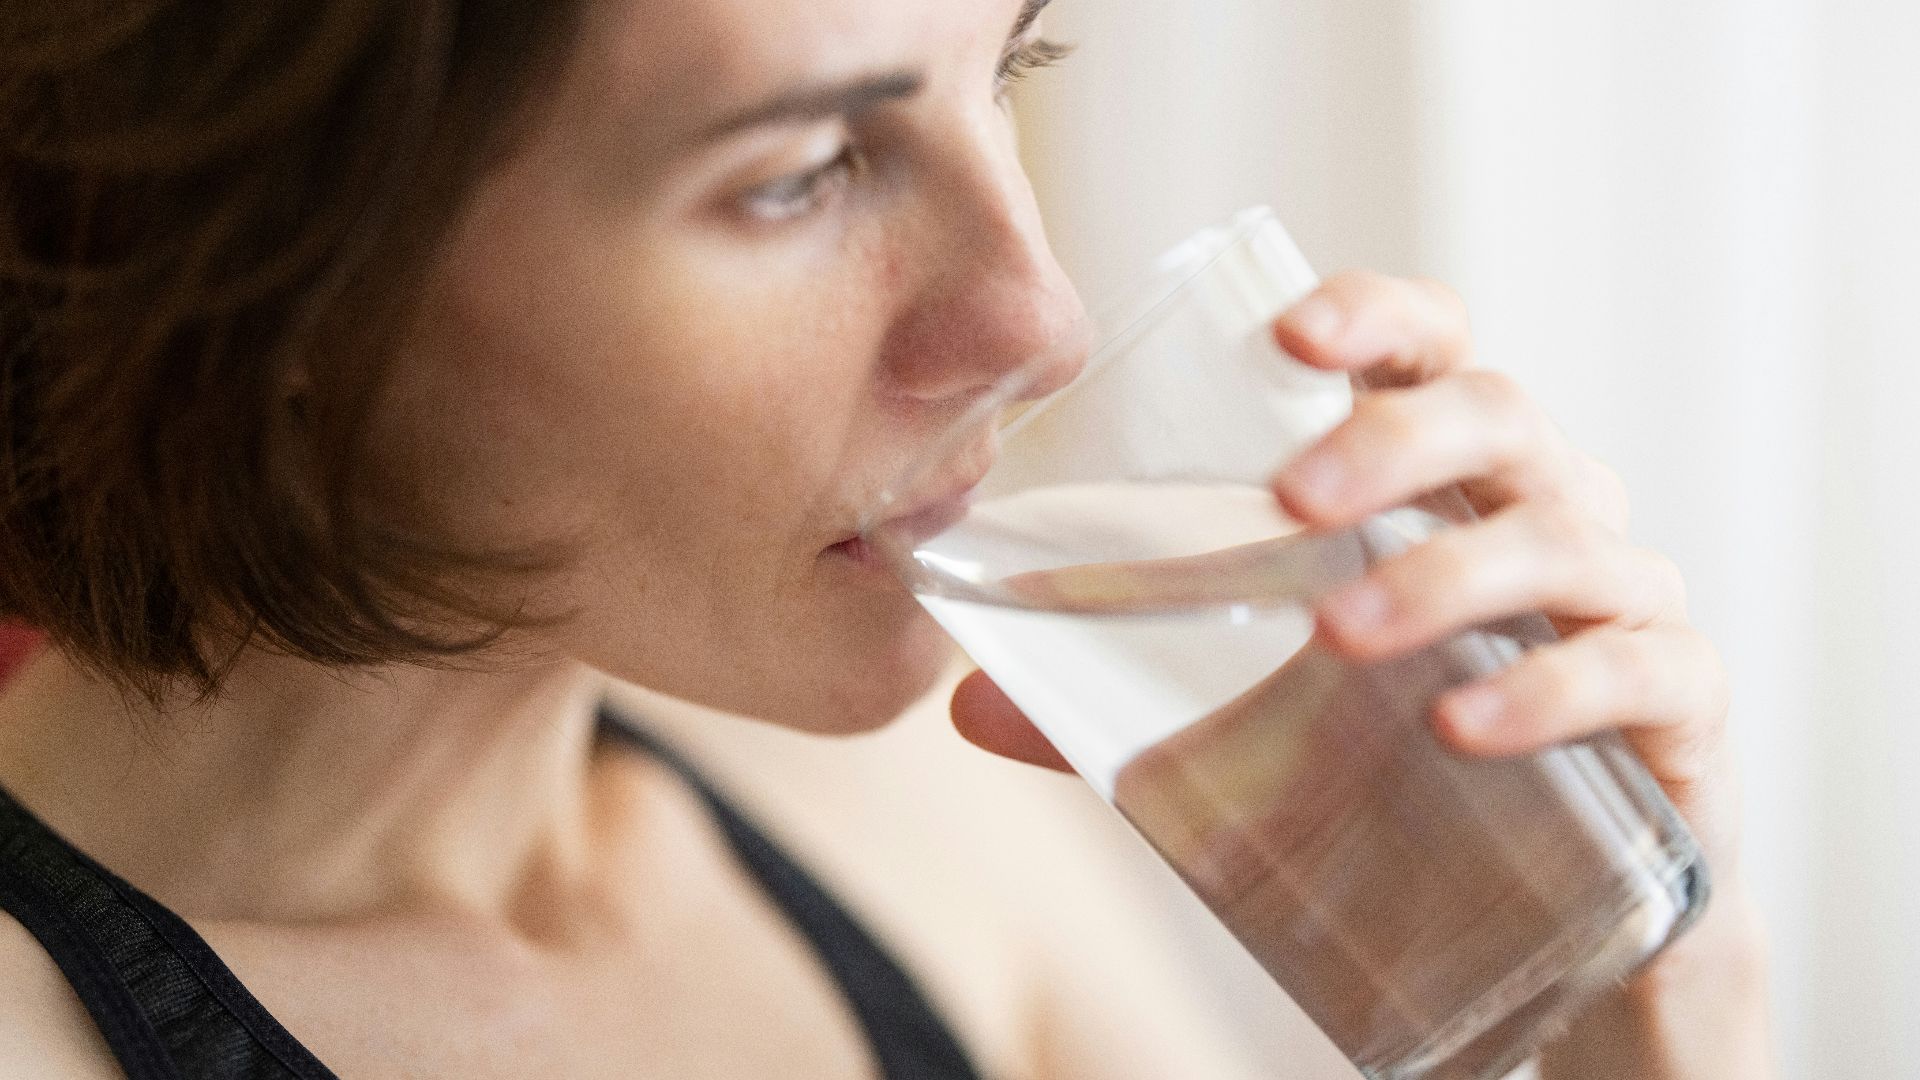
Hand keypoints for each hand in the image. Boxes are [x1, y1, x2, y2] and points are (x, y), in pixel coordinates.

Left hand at [950, 271, 1771, 1077]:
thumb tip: (966, 705)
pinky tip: (1463, 726)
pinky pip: (1637, 669)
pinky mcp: (1678, 707)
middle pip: (1499, 414)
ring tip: (1343, 634)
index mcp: (1446, 485)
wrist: (1560, 922)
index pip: (1428, 351)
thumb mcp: (1260, 730)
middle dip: (1395, 441)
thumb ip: (1125, 707)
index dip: (1372, 317)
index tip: (1287, 333)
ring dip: (1449, 573)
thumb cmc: (1403, 776)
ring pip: (1562, 536)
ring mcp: (1623, 601)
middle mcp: (1545, 512)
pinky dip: (1549, 687)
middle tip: (1294, 501)